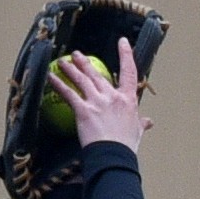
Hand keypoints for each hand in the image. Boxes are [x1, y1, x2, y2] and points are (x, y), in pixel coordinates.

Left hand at [48, 36, 153, 151]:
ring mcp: (97, 102)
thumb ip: (141, 124)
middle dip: (85, 63)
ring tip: (62, 62)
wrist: (114, 156)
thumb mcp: (137, 132)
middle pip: (97, 75)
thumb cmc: (126, 146)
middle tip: (76, 55)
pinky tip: (51, 78)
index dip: (126, 55)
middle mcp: (112, 96)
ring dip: (71, 69)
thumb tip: (149, 122)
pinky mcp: (83, 110)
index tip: (123, 42)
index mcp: (127, 100)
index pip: (129, 72)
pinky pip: (69, 94)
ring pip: (82, 80)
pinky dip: (59, 85)